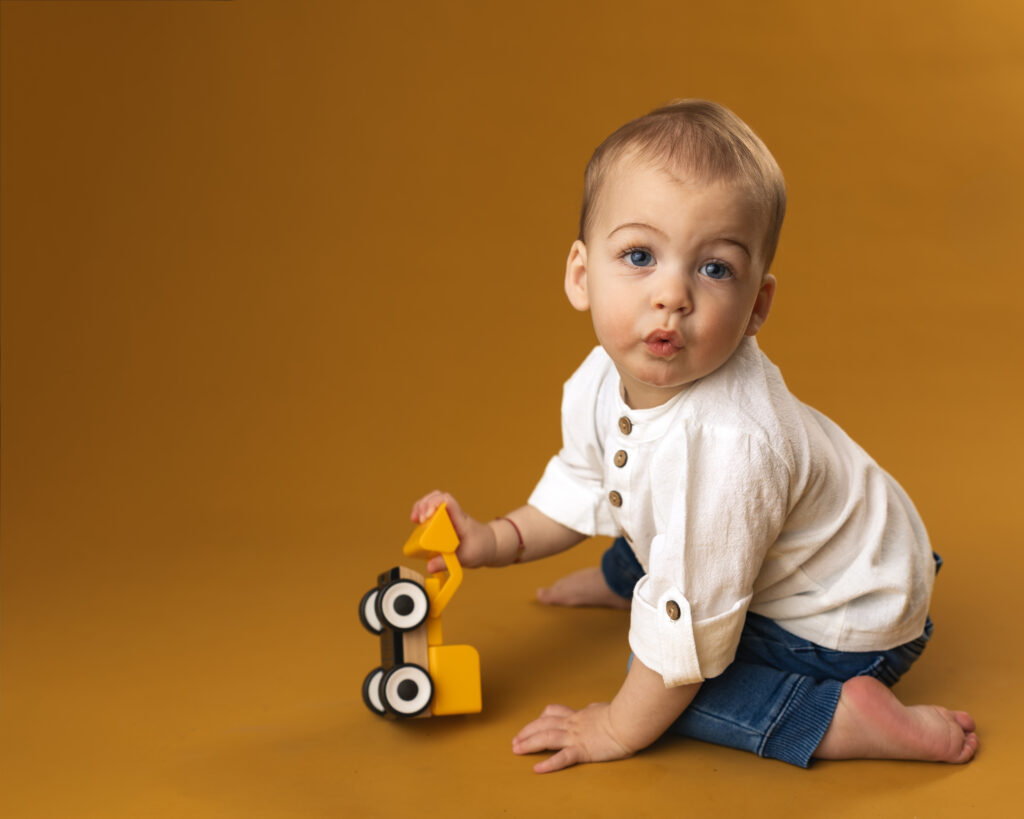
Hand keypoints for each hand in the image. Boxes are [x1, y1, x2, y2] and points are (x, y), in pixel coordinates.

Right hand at [410, 490, 497, 572]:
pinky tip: (417, 521)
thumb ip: (446, 563)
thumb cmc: (479, 549)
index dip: (434, 504)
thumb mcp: (465, 559)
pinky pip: (432, 508)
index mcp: (460, 520)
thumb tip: (429, 566)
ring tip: (415, 518)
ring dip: (421, 506)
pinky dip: (422, 511)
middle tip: (418, 519)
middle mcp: (454, 514)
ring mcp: (449, 515)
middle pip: (438, 496)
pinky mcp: (444, 519)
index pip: (448, 501)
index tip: (427, 517)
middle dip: (424, 504)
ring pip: (434, 499)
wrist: (489, 545)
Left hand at [511, 703, 632, 773]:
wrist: (629, 721)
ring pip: (547, 737)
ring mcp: (576, 737)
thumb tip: (592, 708)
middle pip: (543, 724)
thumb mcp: (603, 708)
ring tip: (517, 749)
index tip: (532, 723)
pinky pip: (563, 757)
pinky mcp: (583, 750)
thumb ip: (594, 710)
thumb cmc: (621, 715)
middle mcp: (573, 724)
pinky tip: (537, 768)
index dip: (539, 718)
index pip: (553, 713)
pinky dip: (549, 763)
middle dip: (527, 732)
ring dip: (529, 743)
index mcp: (578, 715)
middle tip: (515, 740)